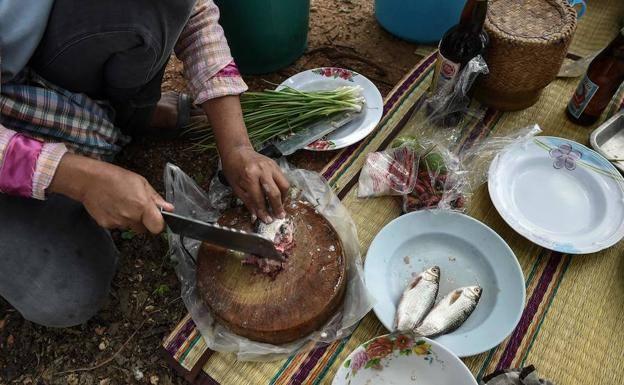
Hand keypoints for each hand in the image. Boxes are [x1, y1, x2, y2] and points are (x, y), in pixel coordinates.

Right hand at [50, 153, 173, 233]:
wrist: (89, 180)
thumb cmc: (116, 177)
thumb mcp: (141, 182)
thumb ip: (155, 198)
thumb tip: (169, 208)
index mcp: (142, 206)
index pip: (157, 228)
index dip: (158, 224)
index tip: (156, 218)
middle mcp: (131, 217)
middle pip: (144, 229)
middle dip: (143, 221)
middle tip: (136, 207)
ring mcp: (118, 223)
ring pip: (130, 227)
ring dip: (130, 220)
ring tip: (122, 204)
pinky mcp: (106, 225)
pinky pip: (118, 226)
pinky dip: (117, 219)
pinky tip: (113, 207)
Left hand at [220, 145, 289, 221]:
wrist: (237, 151)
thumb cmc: (233, 169)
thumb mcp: (236, 187)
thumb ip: (248, 201)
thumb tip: (257, 215)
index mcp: (249, 176)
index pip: (259, 198)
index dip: (264, 211)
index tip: (268, 220)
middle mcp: (262, 170)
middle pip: (275, 192)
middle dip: (277, 206)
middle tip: (279, 216)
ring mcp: (271, 166)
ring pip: (284, 185)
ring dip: (284, 197)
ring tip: (280, 205)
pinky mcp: (275, 164)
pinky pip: (283, 179)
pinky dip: (282, 189)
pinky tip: (279, 195)